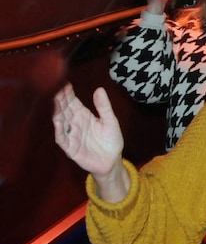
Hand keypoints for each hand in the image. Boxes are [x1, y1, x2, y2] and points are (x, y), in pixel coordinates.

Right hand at [53, 84, 128, 202]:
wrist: (112, 161)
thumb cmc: (111, 140)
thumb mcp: (110, 121)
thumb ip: (104, 107)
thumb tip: (99, 89)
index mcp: (83, 115)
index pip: (72, 101)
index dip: (67, 93)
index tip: (64, 82)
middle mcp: (74, 123)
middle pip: (64, 109)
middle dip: (59, 99)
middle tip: (55, 88)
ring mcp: (71, 135)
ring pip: (60, 122)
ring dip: (57, 112)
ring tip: (54, 102)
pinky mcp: (70, 148)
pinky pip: (62, 139)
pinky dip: (59, 131)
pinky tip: (57, 122)